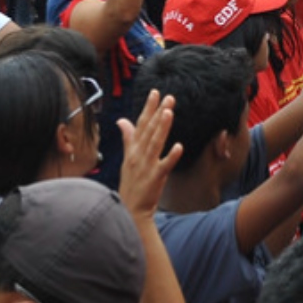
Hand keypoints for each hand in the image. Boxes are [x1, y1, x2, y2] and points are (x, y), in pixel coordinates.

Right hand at [117, 90, 183, 219]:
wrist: (129, 210)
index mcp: (133, 150)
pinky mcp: (155, 178)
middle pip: (149, 130)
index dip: (148, 108)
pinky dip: (171, 156)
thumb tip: (122, 120)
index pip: (141, 124)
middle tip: (168, 97)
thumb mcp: (127, 158)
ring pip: (155, 143)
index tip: (155, 92)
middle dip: (158, 112)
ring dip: (162, 128)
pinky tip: (179, 146)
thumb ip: (128, 138)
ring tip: (168, 112)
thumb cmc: (130, 183)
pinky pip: (165, 165)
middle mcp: (139, 155)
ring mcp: (146, 166)